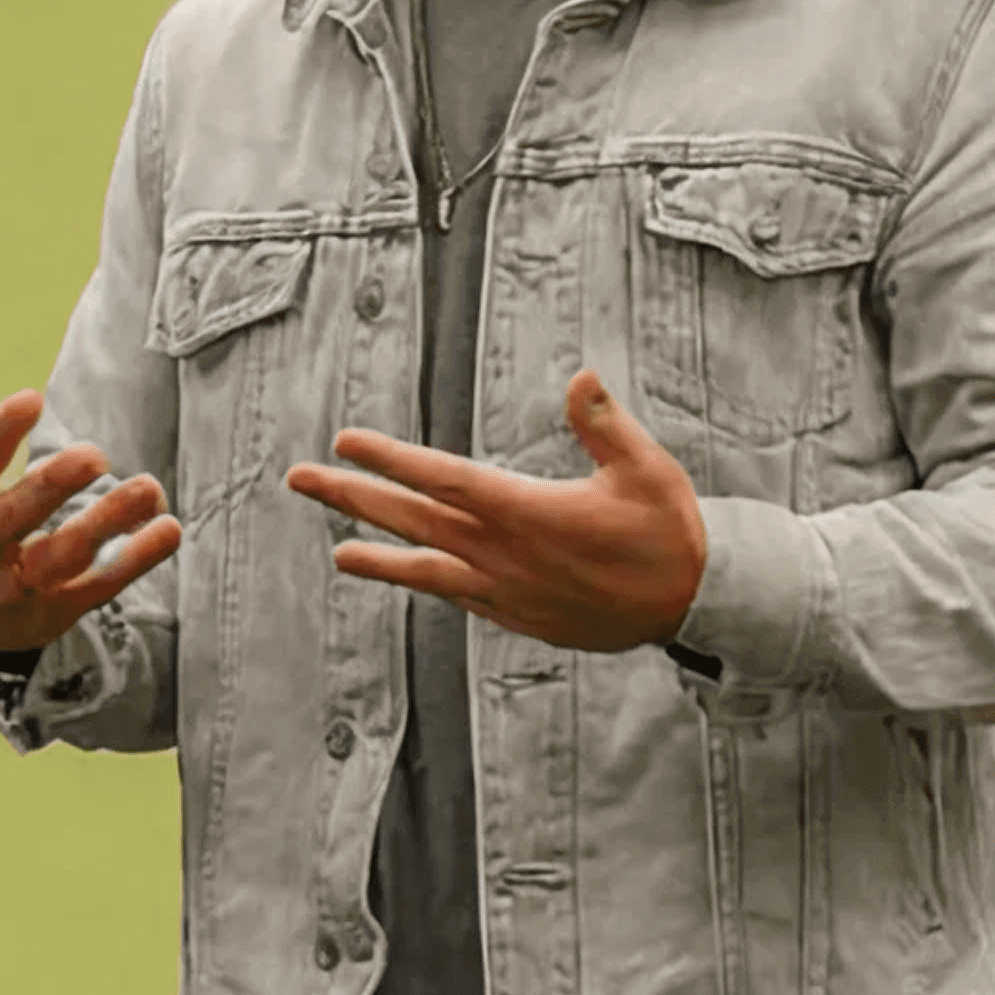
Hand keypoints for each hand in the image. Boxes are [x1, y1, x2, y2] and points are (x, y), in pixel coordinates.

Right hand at [0, 337, 181, 654]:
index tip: (31, 400)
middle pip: (9, 520)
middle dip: (51, 487)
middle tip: (95, 455)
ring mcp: (12, 589)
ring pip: (60, 558)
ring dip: (106, 523)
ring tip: (149, 488)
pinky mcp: (55, 612)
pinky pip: (98, 590)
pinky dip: (135, 561)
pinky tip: (168, 529)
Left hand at [284, 367, 706, 652]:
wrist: (693, 606)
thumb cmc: (670, 532)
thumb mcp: (646, 468)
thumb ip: (605, 424)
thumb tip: (580, 378)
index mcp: (528, 511)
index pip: (443, 480)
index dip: (390, 459)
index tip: (346, 440)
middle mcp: (505, 554)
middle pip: (414, 521)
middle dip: (354, 496)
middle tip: (302, 479)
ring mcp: (507, 591)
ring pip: (425, 568)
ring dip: (376, 554)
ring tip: (336, 547)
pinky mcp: (518, 616)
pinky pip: (456, 597)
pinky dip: (423, 585)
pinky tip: (405, 577)